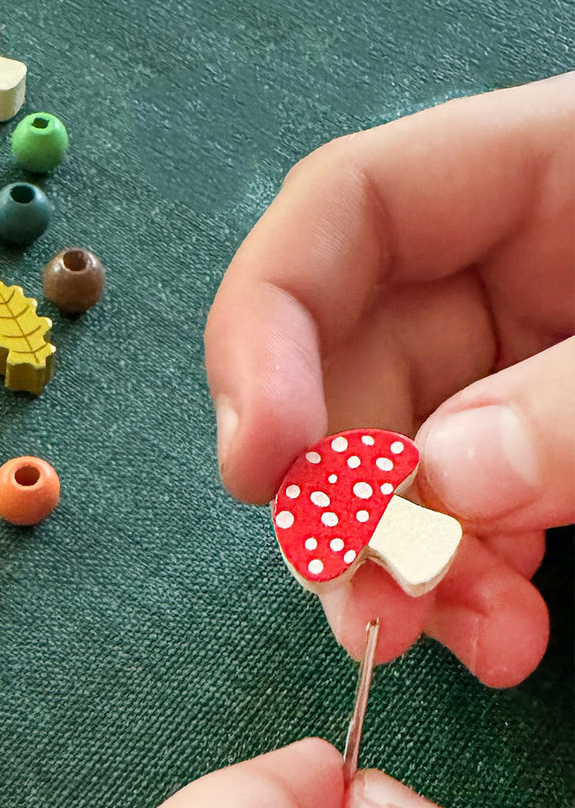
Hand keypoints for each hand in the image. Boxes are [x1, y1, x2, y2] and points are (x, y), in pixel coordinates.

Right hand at [205, 74, 574, 684]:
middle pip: (343, 359)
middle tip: (372, 606)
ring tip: (456, 639)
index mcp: (551, 168)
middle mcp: (506, 261)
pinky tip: (498, 633)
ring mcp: (515, 357)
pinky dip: (457, 582)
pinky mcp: (540, 442)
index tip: (261, 464)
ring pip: (385, 456)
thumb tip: (446, 478)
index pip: (342, 212)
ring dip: (396, 562)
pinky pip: (453, 509)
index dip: (267, 330)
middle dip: (342, 495)